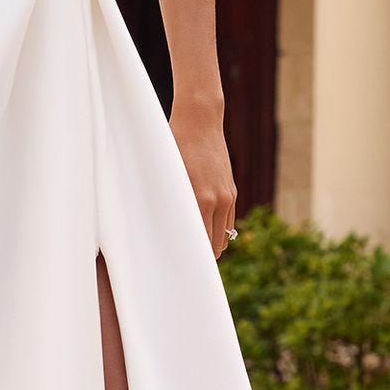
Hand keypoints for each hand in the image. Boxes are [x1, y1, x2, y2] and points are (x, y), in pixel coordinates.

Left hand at [171, 101, 237, 257]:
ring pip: (223, 236)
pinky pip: (228, 223)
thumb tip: (158, 227)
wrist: (200, 121)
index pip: (199, 242)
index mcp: (200, 199)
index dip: (190, 258)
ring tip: (193, 254)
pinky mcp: (231, 191)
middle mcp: (218, 200)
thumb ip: (167, 202)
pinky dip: (218, 232)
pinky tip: (204, 235)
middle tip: (182, 265)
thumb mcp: (165, 174)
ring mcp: (227, 196)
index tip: (178, 268)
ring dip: (211, 246)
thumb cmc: (174, 145)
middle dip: (200, 257)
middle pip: (214, 245)